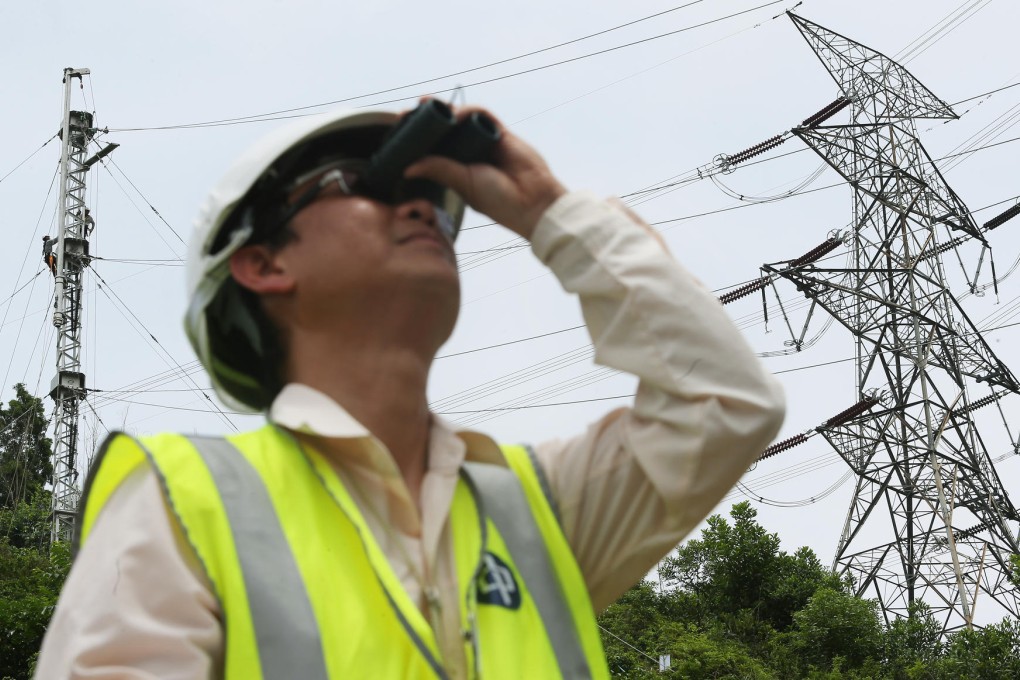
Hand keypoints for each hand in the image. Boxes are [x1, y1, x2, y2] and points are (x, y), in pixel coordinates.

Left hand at [403, 104, 566, 239]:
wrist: (533, 202)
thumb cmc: (499, 201)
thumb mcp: (463, 183)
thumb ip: (438, 170)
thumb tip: (407, 168)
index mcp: (458, 170)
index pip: (433, 150)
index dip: (418, 140)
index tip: (399, 133)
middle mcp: (470, 154)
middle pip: (444, 131)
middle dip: (426, 120)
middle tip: (406, 114)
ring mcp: (485, 142)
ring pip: (461, 120)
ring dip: (444, 110)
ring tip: (424, 105)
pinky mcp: (501, 134)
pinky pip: (483, 116)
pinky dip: (468, 111)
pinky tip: (455, 112)